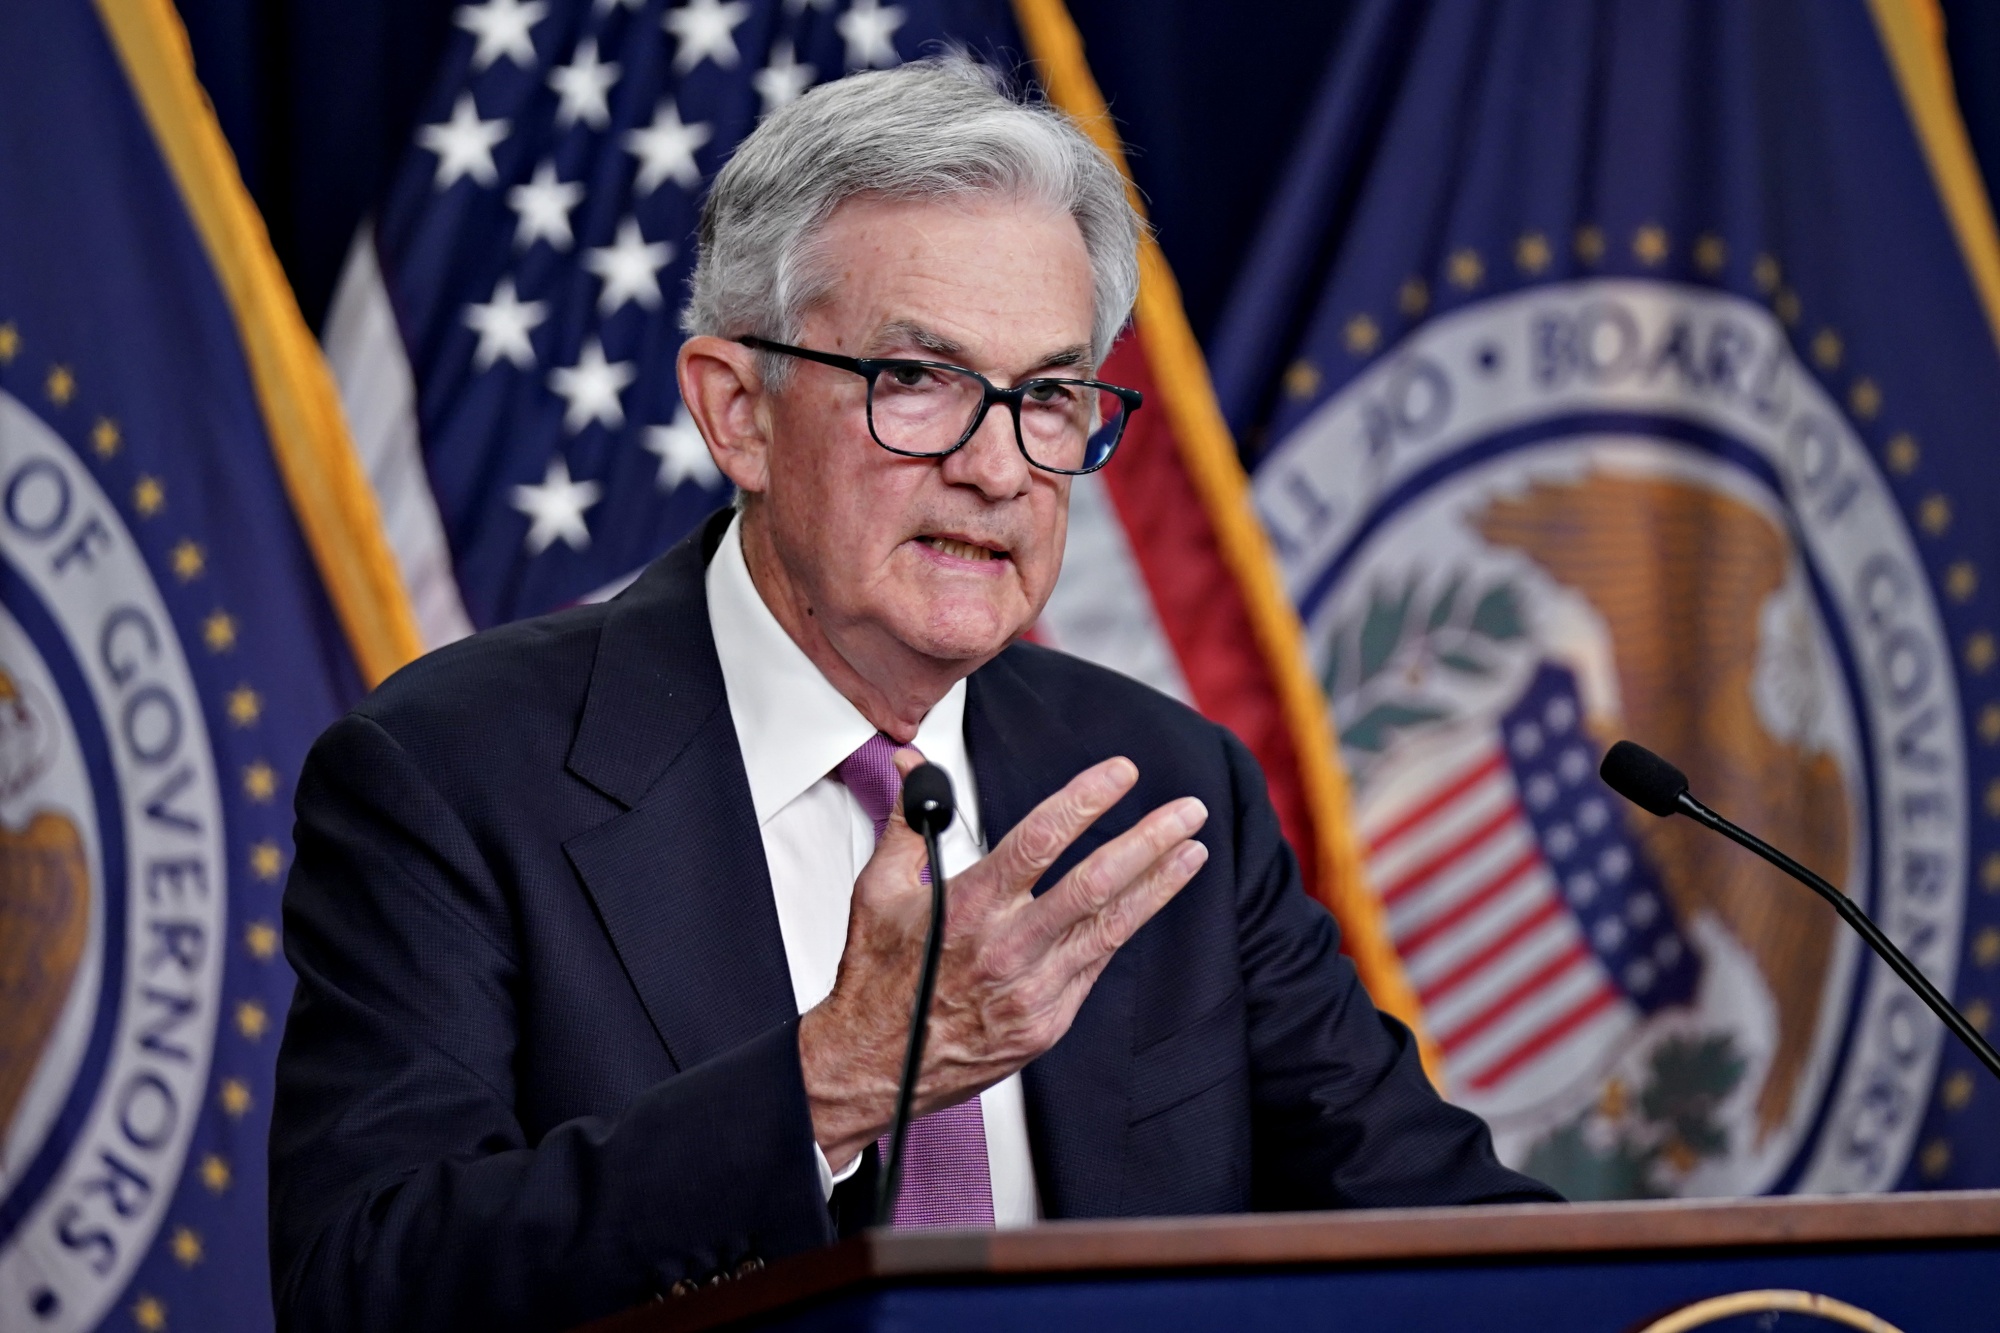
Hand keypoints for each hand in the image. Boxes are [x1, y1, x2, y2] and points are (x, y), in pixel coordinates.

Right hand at [798, 752, 1208, 1168]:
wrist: (874, 1067)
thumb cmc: (878, 979)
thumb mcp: (878, 890)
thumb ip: (907, 822)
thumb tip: (911, 765)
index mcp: (967, 907)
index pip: (1040, 839)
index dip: (1087, 801)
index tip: (1121, 774)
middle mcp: (1006, 948)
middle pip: (1094, 883)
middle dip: (1148, 841)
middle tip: (1186, 811)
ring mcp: (1032, 990)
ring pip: (1109, 926)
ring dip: (1158, 884)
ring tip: (1192, 850)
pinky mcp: (1047, 1023)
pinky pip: (1095, 965)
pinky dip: (1126, 928)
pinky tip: (1151, 900)